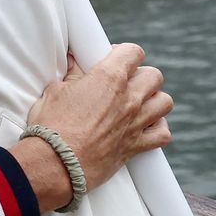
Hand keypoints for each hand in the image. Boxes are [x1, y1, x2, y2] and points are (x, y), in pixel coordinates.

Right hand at [15, 44, 172, 208]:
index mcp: (108, 78)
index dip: (124, 54)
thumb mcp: (55, 91)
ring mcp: (135, 123)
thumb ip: (72, 76)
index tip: (114, 60)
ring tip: (139, 104)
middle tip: (125, 83)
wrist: (53, 163)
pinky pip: (163, 134)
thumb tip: (74, 63)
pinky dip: (157, 130)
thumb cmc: (50, 127)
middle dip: (141, 76)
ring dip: (153, 101)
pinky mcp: (135, 146)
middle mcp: (128, 98)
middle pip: (154, 75)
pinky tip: (145, 128)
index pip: (133, 52)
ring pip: (165, 102)